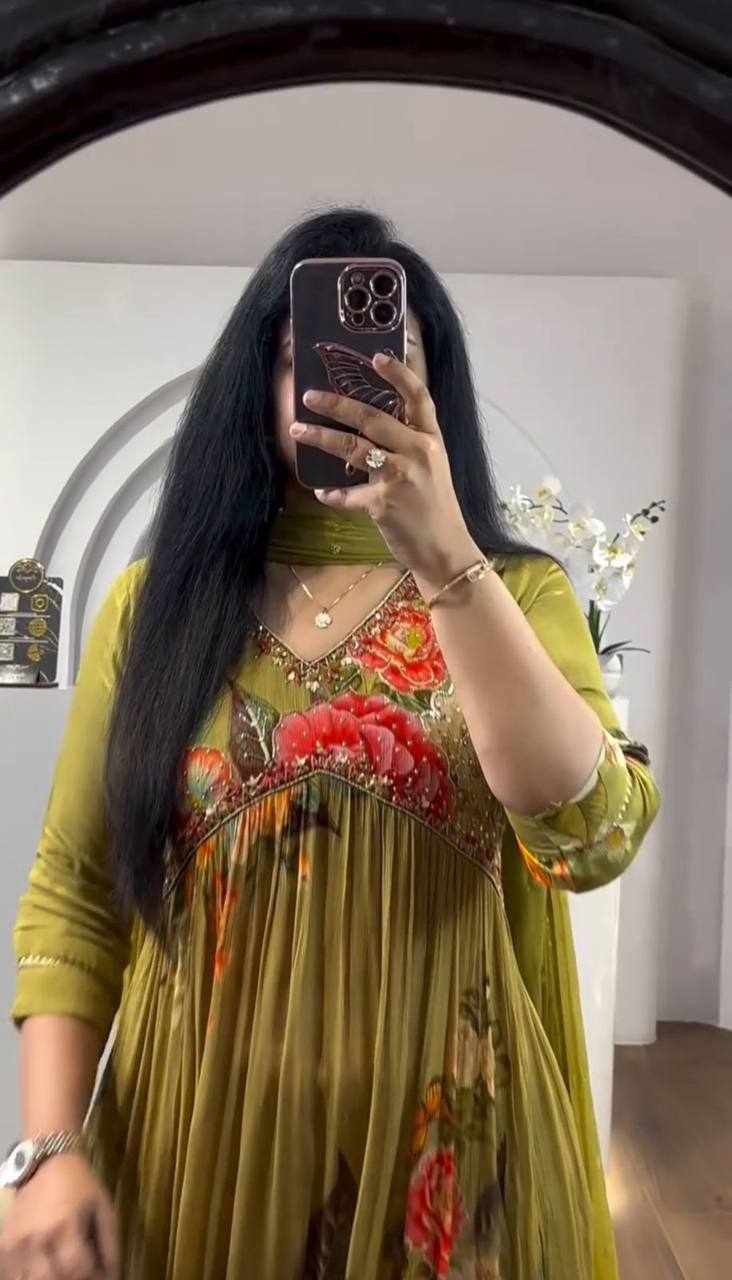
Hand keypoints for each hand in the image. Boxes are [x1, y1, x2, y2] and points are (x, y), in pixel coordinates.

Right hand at [0, 1153, 118, 1278]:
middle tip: (79, 1274)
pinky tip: (43, 1271)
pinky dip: (27, 1278)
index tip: (99, 1275)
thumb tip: (113, 1276)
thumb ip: (109, 1245)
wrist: (46, 1162)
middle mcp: (38, 1238)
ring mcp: (17, 1243)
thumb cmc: (79, 1184)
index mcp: (65, 1226)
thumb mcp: (103, 1208)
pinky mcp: (5, 1244)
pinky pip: (12, 1274)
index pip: (77, 1270)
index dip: (92, 1278)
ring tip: (61, 1271)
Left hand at [289, 352, 478, 582]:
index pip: (418, 396)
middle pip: (371, 417)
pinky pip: (349, 494)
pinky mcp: (384, 503)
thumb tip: (370, 425)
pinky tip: (322, 493)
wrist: (446, 549)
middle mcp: (418, 451)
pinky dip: (333, 494)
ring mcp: (401, 477)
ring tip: (297, 431)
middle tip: (309, 396)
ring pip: (352, 448)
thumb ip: (408, 444)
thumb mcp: (432, 467)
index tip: (375, 356)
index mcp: (431, 438)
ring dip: (320, 437)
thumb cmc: (435, 507)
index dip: (397, 374)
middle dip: (336, 404)